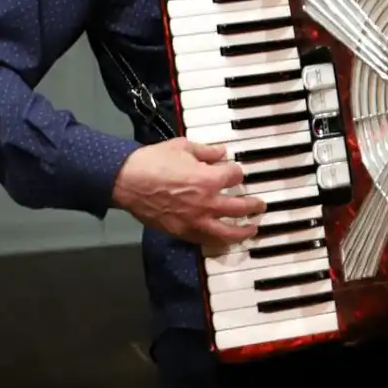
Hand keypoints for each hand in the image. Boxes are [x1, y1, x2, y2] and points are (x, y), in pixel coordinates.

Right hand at [112, 138, 265, 247]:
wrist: (126, 181)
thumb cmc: (153, 161)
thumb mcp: (183, 146)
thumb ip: (206, 150)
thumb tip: (221, 152)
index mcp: (209, 179)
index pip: (236, 176)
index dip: (236, 171)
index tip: (234, 171)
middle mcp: (207, 203)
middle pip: (241, 207)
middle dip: (254, 206)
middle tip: (260, 205)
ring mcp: (196, 220)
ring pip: (228, 232)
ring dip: (243, 231)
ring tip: (252, 228)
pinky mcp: (182, 232)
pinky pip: (206, 241)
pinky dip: (219, 241)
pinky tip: (224, 239)